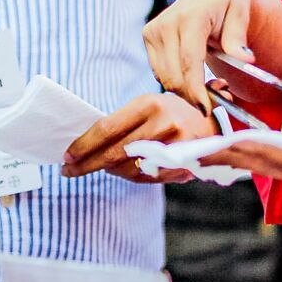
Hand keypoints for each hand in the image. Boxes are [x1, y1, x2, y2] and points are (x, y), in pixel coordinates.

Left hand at [62, 93, 212, 181]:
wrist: (214, 124)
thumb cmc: (172, 112)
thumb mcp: (149, 105)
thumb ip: (122, 123)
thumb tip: (85, 145)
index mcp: (150, 103)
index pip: (107, 128)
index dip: (84, 145)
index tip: (67, 156)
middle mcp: (163, 124)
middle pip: (114, 152)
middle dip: (87, 164)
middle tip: (68, 171)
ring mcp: (175, 147)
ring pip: (128, 169)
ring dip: (108, 171)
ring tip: (96, 167)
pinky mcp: (183, 166)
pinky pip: (145, 178)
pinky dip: (128, 176)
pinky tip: (119, 171)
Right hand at [144, 0, 254, 107]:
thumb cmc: (229, 0)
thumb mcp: (241, 13)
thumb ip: (238, 37)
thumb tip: (246, 59)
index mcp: (190, 16)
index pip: (188, 61)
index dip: (196, 89)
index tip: (207, 108)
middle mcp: (166, 23)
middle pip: (174, 75)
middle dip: (195, 96)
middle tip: (221, 100)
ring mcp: (153, 31)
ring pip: (165, 78)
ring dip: (187, 91)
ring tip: (214, 86)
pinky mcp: (149, 37)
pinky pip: (161, 73)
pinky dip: (178, 82)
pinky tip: (198, 78)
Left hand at [197, 124, 281, 201]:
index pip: (268, 153)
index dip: (236, 148)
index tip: (208, 145)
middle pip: (253, 161)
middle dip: (220, 157)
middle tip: (185, 153)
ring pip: (258, 162)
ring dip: (228, 158)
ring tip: (199, 153)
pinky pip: (272, 159)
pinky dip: (248, 155)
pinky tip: (236, 150)